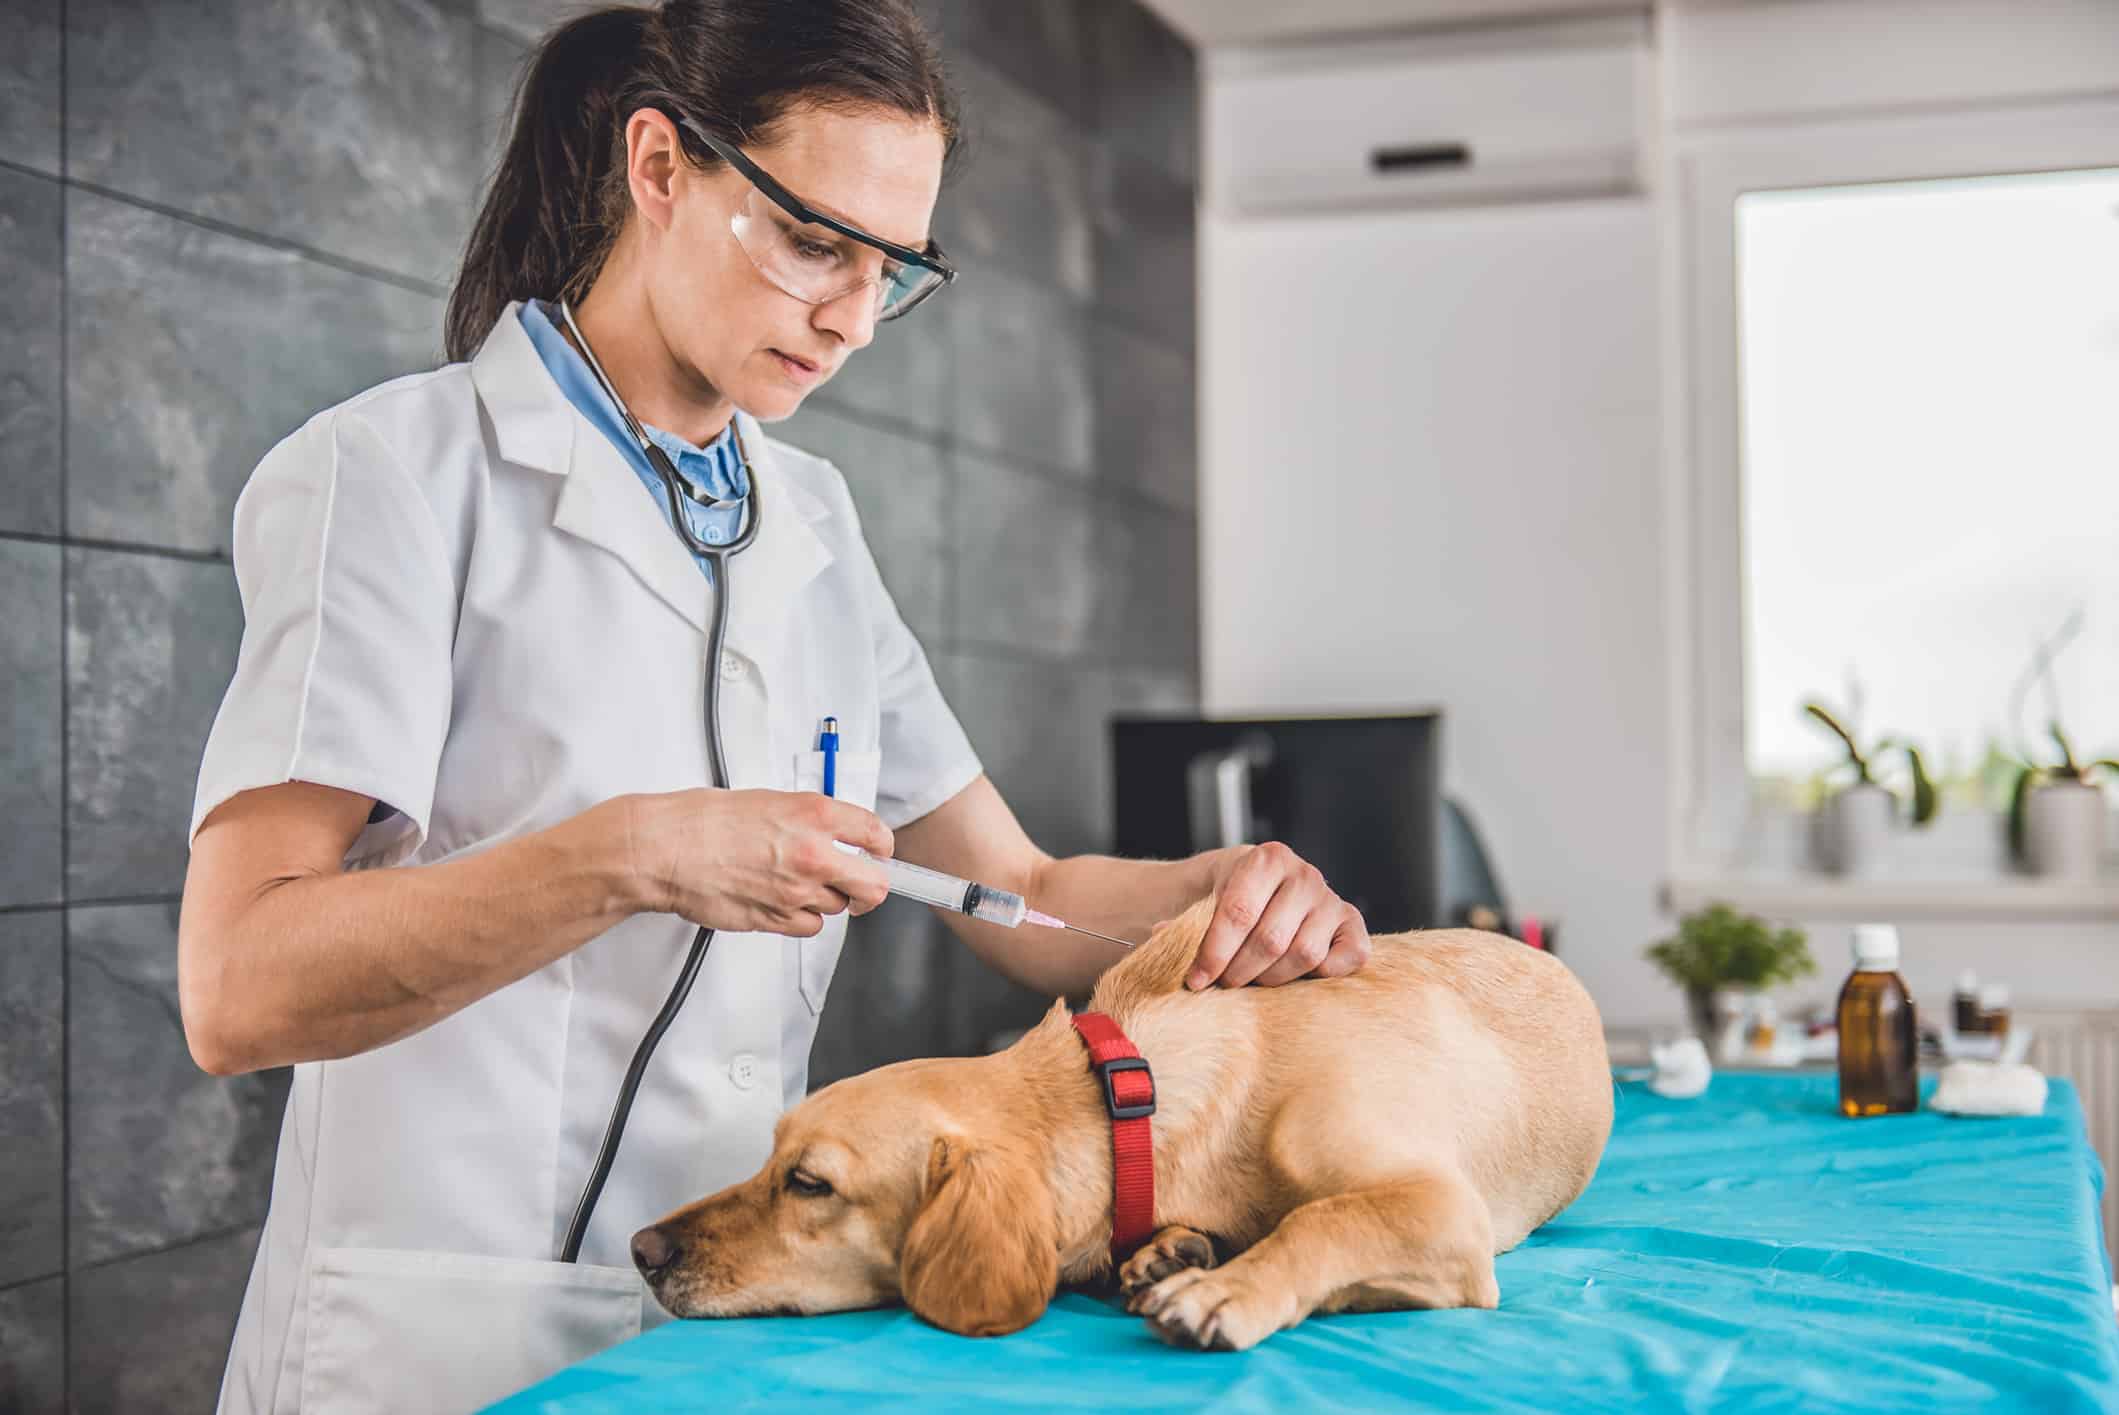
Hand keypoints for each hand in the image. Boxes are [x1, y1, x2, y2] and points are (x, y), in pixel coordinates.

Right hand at [621, 789, 893, 937]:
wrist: (665, 849)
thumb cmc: (703, 820)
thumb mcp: (768, 800)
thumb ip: (808, 819)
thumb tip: (832, 832)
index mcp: (814, 814)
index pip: (876, 834)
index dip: (883, 848)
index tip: (879, 853)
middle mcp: (813, 854)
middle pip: (875, 885)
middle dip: (872, 888)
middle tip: (861, 885)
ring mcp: (796, 891)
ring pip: (838, 908)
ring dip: (826, 899)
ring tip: (794, 883)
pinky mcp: (775, 920)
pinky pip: (810, 927)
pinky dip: (802, 919)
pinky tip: (782, 902)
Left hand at [1186, 842, 1369, 988]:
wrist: (1264, 887)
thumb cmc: (1231, 898)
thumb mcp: (1205, 900)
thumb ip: (1186, 921)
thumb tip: (1164, 935)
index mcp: (1265, 859)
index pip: (1238, 913)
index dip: (1213, 953)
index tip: (1196, 980)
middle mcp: (1304, 874)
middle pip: (1271, 939)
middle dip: (1240, 971)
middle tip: (1223, 984)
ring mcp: (1331, 899)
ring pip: (1304, 954)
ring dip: (1272, 978)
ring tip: (1252, 980)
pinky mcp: (1352, 923)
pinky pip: (1348, 957)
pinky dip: (1323, 975)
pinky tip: (1298, 975)